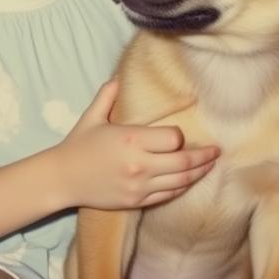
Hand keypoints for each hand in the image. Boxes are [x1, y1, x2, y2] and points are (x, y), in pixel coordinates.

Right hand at [55, 79, 218, 209]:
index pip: (172, 138)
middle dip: (204, 156)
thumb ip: (108, 95)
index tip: (178, 134)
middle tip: (216, 151)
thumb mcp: (92, 116)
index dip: (179, 136)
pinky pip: (168, 194)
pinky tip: (189, 179)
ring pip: (180, 180)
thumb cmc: (78, 144)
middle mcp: (138, 164)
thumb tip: (119, 78)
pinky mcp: (137, 201)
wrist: (62, 179)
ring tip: (210, 165)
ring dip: (199, 172)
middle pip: (183, 161)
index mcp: (130, 139)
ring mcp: (139, 185)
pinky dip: (182, 187)